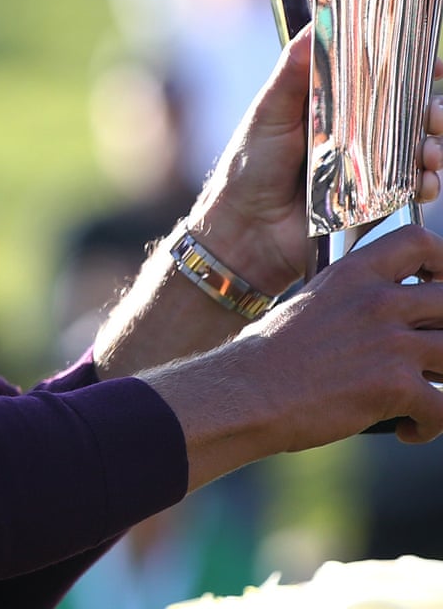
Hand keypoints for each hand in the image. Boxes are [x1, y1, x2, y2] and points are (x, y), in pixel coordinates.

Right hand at [144, 224, 442, 489]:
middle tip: (432, 352)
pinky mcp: (395, 386)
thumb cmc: (269, 354)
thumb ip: (352, 301)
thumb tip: (384, 320)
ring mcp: (390, 342)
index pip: (419, 241)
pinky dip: (432, 426)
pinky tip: (409, 431)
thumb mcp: (311, 303)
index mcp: (353, 273)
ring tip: (424, 398)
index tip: (440, 280)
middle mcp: (377, 300)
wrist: (247, 391)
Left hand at [187, 27, 442, 295]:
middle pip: (410, 114)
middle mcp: (354, 134)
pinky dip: (428, 183)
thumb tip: (315, 26)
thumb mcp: (268, 112)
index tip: (433, 64)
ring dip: (436, 146)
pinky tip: (427, 181)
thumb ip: (292, 73)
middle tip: (435, 113)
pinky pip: (413, 188)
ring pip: (419, 150)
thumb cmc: (249, 166)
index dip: (411, 72)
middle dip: (433, 110)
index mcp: (330, 107)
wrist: (246, 229)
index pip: (379, 81)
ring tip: (431, 150)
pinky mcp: (375, 202)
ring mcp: (367, 169)